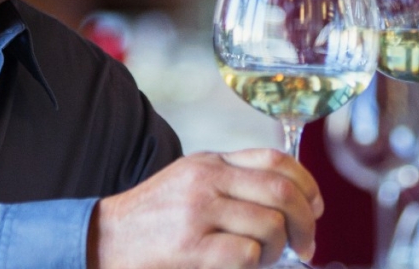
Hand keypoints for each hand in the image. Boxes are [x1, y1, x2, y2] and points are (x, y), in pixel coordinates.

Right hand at [87, 149, 323, 268]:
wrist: (102, 241)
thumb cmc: (151, 219)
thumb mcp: (189, 182)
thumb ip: (231, 181)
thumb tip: (288, 198)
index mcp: (210, 162)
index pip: (276, 160)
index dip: (307, 184)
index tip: (316, 206)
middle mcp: (207, 181)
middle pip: (281, 192)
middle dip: (306, 222)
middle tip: (307, 243)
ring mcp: (198, 213)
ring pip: (270, 226)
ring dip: (278, 250)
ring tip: (264, 259)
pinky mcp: (191, 248)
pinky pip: (247, 254)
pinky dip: (253, 264)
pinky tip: (241, 266)